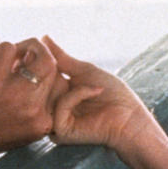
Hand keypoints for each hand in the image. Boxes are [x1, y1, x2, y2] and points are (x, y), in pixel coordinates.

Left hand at [0, 38, 68, 159]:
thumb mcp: (20, 127)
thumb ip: (35, 104)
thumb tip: (45, 63)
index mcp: (43, 123)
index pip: (61, 86)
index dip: (44, 76)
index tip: (27, 77)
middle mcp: (33, 110)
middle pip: (51, 68)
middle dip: (36, 57)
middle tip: (17, 63)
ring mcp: (13, 94)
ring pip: (38, 53)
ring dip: (23, 48)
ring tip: (6, 61)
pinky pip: (7, 47)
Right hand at [44, 36, 158, 154]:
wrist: (129, 119)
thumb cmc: (113, 95)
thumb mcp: (85, 70)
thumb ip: (62, 58)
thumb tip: (43, 37)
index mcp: (58, 92)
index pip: (39, 74)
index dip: (42, 61)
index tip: (45, 49)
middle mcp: (53, 106)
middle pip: (38, 84)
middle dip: (52, 71)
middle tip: (73, 66)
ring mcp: (55, 120)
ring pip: (45, 95)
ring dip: (66, 82)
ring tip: (92, 82)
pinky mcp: (61, 131)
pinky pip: (60, 105)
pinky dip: (78, 94)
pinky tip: (95, 91)